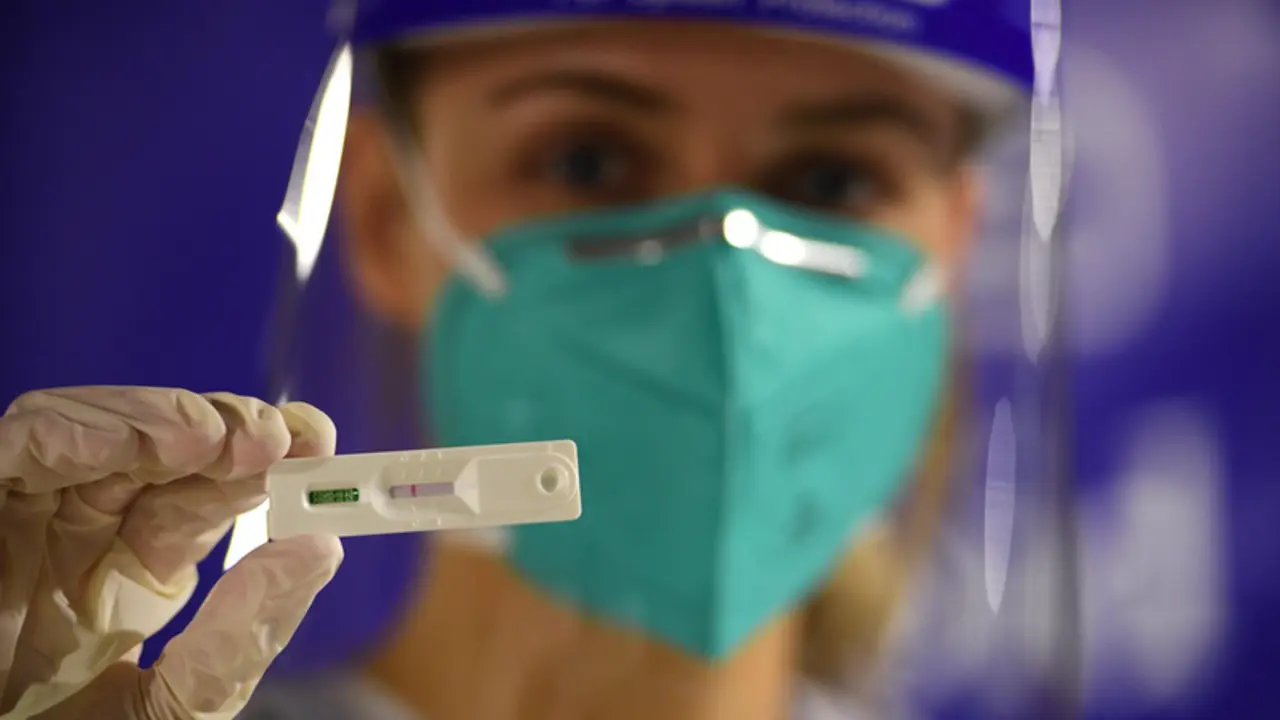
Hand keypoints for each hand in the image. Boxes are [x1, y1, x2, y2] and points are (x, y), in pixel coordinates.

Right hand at [0, 387, 343, 718]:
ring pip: (96, 434)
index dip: (267, 462)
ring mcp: (26, 525)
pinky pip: (18, 453)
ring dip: (161, 423)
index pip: (209, 496)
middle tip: (279, 438)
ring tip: (216, 441)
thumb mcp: (173, 709)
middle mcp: (81, 539)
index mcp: (133, 579)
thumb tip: (321, 549)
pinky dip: (71, 434)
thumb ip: (239, 639)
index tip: (319, 445)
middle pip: (162, 454)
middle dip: (228, 432)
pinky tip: (128, 446)